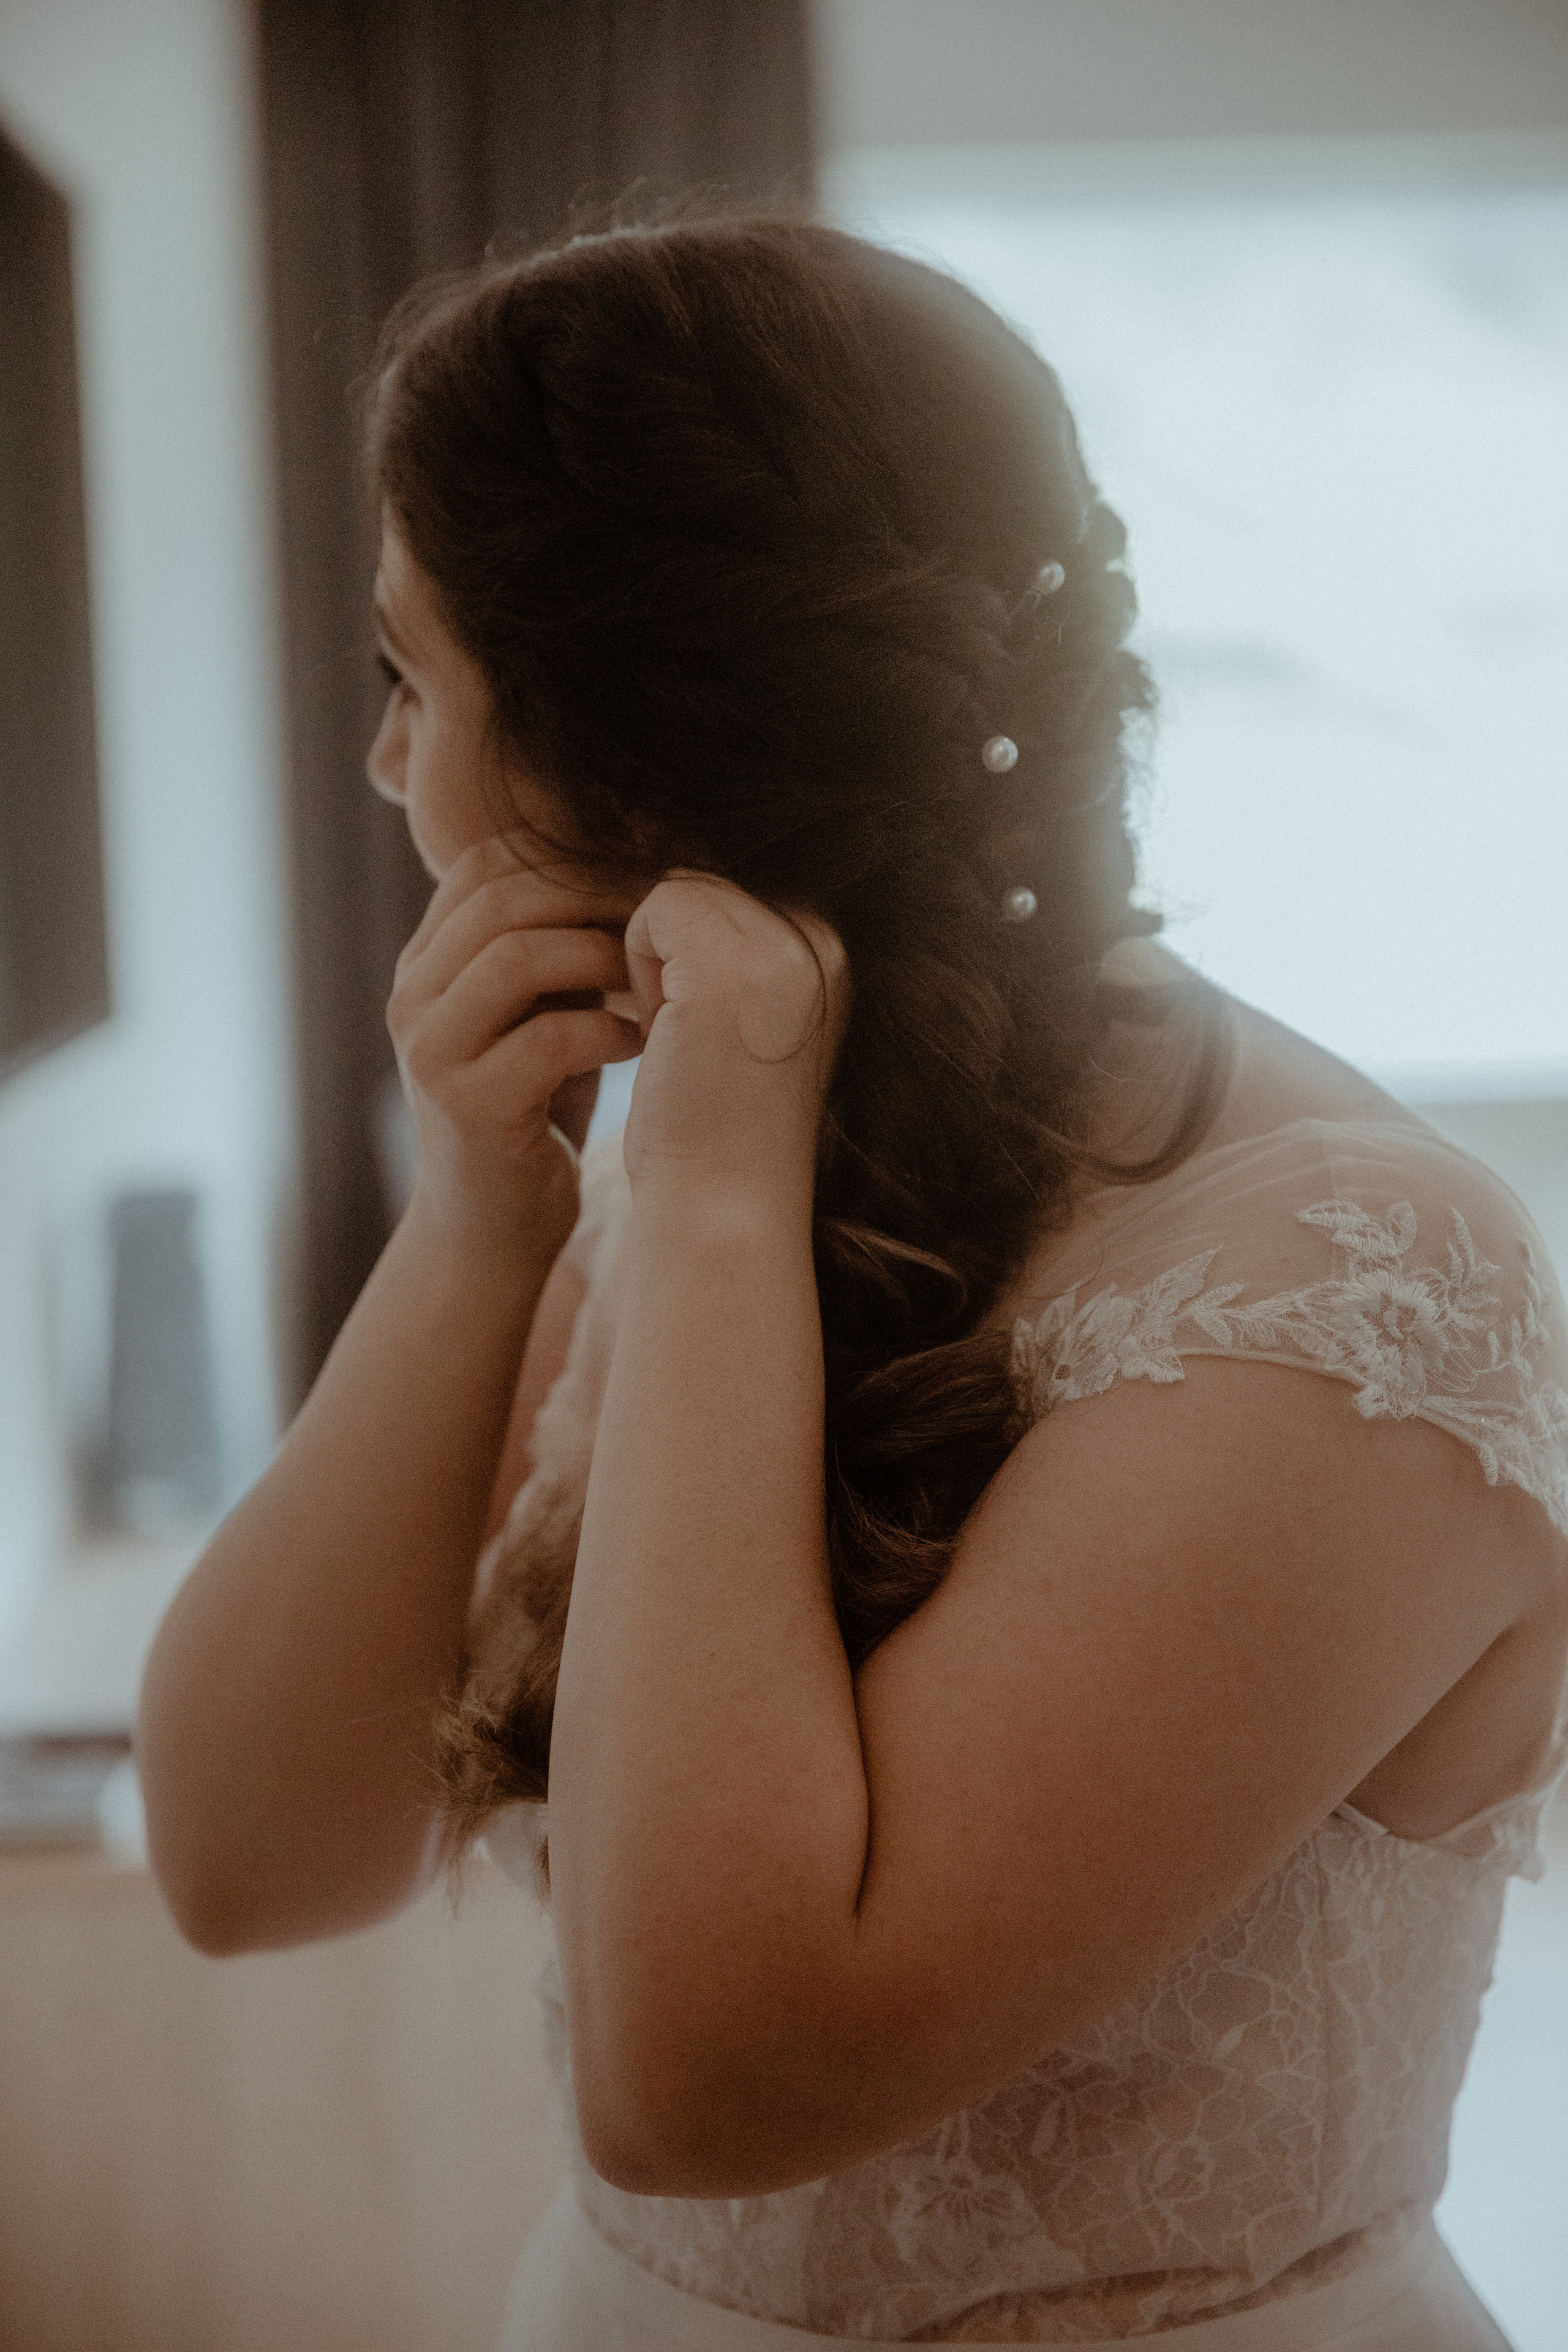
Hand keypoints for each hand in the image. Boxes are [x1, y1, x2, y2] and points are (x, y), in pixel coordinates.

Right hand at [388, 839, 643, 1258]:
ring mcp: (431, 1052)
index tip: (643, 873)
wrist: (491, 1230)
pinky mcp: (468, 1108)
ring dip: (604, 958)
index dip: (569, 856)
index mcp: (424, 965)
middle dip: (595, 899)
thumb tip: (635, 863)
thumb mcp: (537, 1014)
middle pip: (503, 899)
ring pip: (517, 957)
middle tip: (663, 920)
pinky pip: (547, 1038)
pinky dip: (609, 1031)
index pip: (484, 865)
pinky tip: (642, 1043)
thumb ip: (557, 948)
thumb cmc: (533, 1111)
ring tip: (654, 981)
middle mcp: (412, 999)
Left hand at [620, 875, 849, 1208]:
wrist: (722, 1207)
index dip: (692, 949)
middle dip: (673, 948)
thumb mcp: (739, 1020)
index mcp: (833, 956)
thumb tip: (665, 869)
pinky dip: (636, 966)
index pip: (737, 891)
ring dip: (654, 958)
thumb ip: (729, 950)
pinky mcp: (728, 965)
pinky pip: (653, 908)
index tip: (695, 1025)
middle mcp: (824, 941)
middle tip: (682, 1034)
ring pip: (679, 889)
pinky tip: (662, 1034)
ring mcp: (780, 949)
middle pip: (707, 883)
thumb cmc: (717, 1129)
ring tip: (676, 1036)